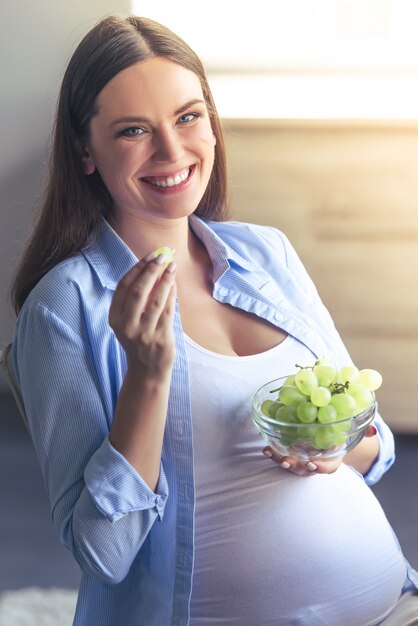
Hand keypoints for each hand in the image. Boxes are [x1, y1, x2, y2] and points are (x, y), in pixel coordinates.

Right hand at [109, 253, 176, 377]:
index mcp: (115, 318)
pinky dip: (172, 295)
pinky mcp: (160, 338)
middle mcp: (126, 325)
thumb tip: (153, 266)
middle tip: (163, 257)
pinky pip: (168, 311)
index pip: (124, 286)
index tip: (150, 256)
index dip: (137, 268)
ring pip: (155, 300)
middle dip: (152, 271)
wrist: (147, 369)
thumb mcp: (129, 320)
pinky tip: (174, 284)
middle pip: (139, 291)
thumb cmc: (139, 338)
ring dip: (165, 280)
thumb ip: (137, 297)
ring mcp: (143, 333)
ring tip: (172, 267)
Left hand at [262, 422, 377, 476]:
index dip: (320, 467)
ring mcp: (302, 462)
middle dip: (295, 466)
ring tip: (270, 453)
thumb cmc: (341, 435)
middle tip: (286, 461)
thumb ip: (363, 431)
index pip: (328, 467)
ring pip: (291, 465)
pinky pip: (281, 458)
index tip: (313, 464)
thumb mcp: (353, 433)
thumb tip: (373, 430)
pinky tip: (265, 448)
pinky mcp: (291, 456)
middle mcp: (316, 464)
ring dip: (280, 460)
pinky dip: (273, 454)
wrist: (329, 438)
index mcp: (332, 460)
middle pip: (305, 469)